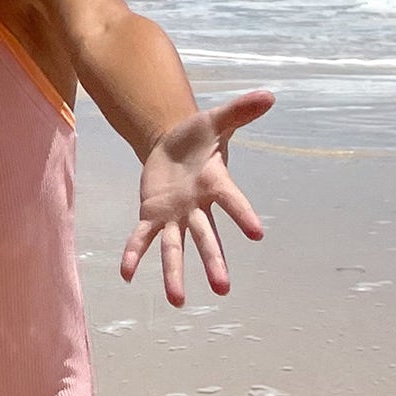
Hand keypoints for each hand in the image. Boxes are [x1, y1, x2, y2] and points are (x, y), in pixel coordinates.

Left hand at [121, 88, 272, 304]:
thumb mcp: (216, 119)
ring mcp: (175, 214)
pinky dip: (134, 253)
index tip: (257, 233)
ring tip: (177, 301)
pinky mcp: (152, 214)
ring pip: (175, 246)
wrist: (171, 143)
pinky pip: (143, 236)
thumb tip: (269, 94)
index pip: (232, 200)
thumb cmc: (199, 135)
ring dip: (174, 272)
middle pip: (206, 236)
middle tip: (222, 289)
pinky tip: (126, 273)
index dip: (243, 214)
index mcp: (215, 183)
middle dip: (213, 260)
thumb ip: (240, 110)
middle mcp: (197, 206)